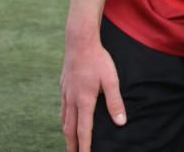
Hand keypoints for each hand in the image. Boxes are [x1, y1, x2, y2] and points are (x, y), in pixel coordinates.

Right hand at [60, 36, 125, 151]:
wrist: (79, 42)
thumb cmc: (98, 60)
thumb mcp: (111, 80)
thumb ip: (115, 102)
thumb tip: (120, 122)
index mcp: (84, 101)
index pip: (84, 130)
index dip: (85, 146)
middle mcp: (72, 100)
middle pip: (70, 129)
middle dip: (72, 144)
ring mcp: (65, 93)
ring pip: (64, 119)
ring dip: (67, 133)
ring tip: (70, 142)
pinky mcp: (63, 86)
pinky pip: (62, 108)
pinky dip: (64, 119)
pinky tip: (67, 119)